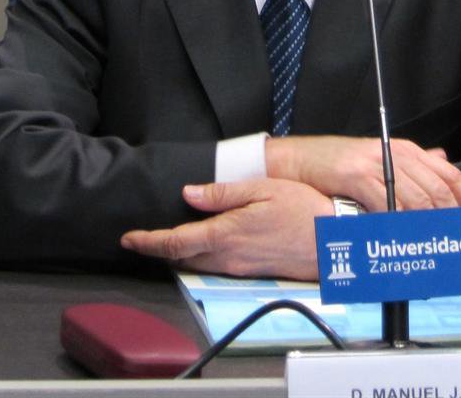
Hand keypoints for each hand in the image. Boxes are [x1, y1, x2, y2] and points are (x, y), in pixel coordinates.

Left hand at [120, 177, 329, 278]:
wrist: (332, 241)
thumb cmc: (301, 209)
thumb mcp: (261, 189)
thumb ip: (222, 194)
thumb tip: (189, 194)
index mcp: (227, 233)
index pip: (176, 242)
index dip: (149, 242)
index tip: (128, 238)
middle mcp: (229, 256)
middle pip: (182, 258)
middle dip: (159, 250)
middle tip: (141, 238)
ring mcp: (240, 268)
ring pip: (198, 264)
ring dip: (178, 254)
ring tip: (164, 239)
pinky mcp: (251, 272)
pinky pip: (215, 267)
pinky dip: (199, 257)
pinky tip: (200, 245)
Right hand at [265, 135, 460, 226]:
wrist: (301, 159)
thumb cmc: (339, 163)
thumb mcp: (380, 156)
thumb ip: (412, 162)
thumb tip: (444, 161)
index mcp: (406, 149)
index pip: (448, 173)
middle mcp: (396, 153)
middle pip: (437, 189)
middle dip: (454, 219)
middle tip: (460, 243)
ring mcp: (377, 164)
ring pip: (417, 199)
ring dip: (431, 228)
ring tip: (439, 249)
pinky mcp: (358, 176)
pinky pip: (387, 204)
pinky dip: (399, 224)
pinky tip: (405, 239)